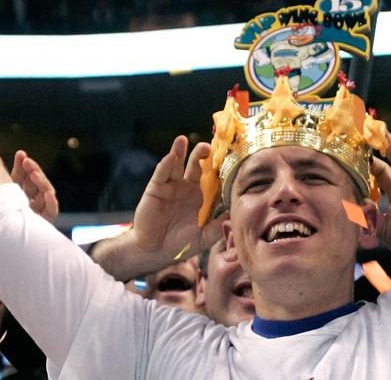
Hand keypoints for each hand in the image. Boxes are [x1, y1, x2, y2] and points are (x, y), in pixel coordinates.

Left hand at [10, 151, 58, 223]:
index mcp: (17, 191)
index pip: (22, 175)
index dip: (22, 164)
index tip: (21, 154)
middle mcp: (29, 198)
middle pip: (35, 181)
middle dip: (33, 170)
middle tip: (27, 162)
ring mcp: (38, 209)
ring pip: (45, 191)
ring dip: (42, 181)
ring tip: (34, 174)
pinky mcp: (45, 221)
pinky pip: (52, 210)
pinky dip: (51, 202)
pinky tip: (47, 194)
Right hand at [131, 136, 217, 261]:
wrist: (154, 251)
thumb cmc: (180, 245)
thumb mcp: (204, 237)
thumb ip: (218, 226)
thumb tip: (236, 216)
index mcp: (201, 197)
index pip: (212, 178)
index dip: (219, 167)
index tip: (229, 155)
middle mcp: (187, 187)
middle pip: (196, 166)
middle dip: (202, 154)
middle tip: (209, 145)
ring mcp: (171, 186)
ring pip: (176, 164)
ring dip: (180, 151)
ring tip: (183, 139)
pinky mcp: (156, 188)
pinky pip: (161, 173)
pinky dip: (166, 164)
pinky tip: (171, 156)